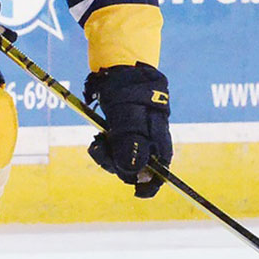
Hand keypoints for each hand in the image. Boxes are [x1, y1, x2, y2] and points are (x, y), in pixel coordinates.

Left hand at [85, 63, 171, 197]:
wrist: (118, 67)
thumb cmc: (126, 90)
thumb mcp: (127, 116)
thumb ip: (131, 143)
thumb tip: (134, 172)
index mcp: (159, 137)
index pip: (161, 170)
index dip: (150, 184)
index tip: (137, 192)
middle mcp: (150, 139)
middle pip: (137, 168)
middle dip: (118, 165)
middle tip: (101, 147)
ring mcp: (136, 136)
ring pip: (123, 159)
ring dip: (107, 155)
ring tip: (98, 140)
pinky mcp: (123, 132)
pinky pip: (114, 149)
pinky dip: (104, 147)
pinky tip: (99, 138)